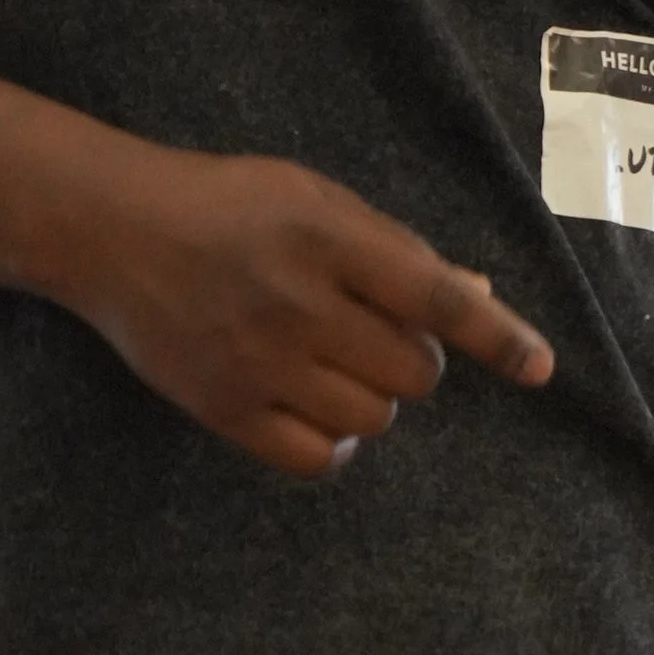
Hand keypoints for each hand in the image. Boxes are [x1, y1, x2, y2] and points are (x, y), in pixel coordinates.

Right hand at [50, 134, 552, 479]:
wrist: (112, 230)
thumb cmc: (226, 204)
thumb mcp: (312, 196)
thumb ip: (392, 247)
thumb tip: (479, 291)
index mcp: (329, 238)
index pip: (434, 298)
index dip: (495, 336)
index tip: (541, 369)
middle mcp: (299, 303)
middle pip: (414, 371)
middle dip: (412, 357)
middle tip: (370, 330)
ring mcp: (260, 362)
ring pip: (374, 416)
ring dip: (374, 397)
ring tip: (332, 361)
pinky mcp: (224, 409)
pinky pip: (319, 458)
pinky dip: (337, 442)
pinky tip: (319, 409)